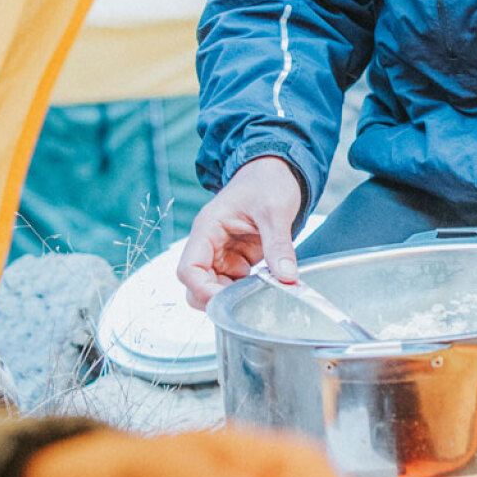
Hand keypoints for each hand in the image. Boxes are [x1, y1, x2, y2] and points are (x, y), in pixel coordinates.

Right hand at [177, 157, 304, 305]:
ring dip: (233, 298)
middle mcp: (209, 245)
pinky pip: (233, 284)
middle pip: (196, 285)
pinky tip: (267, 290)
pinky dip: (246, 293)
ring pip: (214, 288)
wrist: (276, 172)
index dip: (202, 290)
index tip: (227, 302)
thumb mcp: (274, 211)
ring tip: (262, 296)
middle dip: (217, 299)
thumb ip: (278, 245)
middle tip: (248, 305)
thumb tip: (287, 277)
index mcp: (207, 229)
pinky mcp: (237, 260)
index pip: (188, 269)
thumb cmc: (267, 182)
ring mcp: (222, 254)